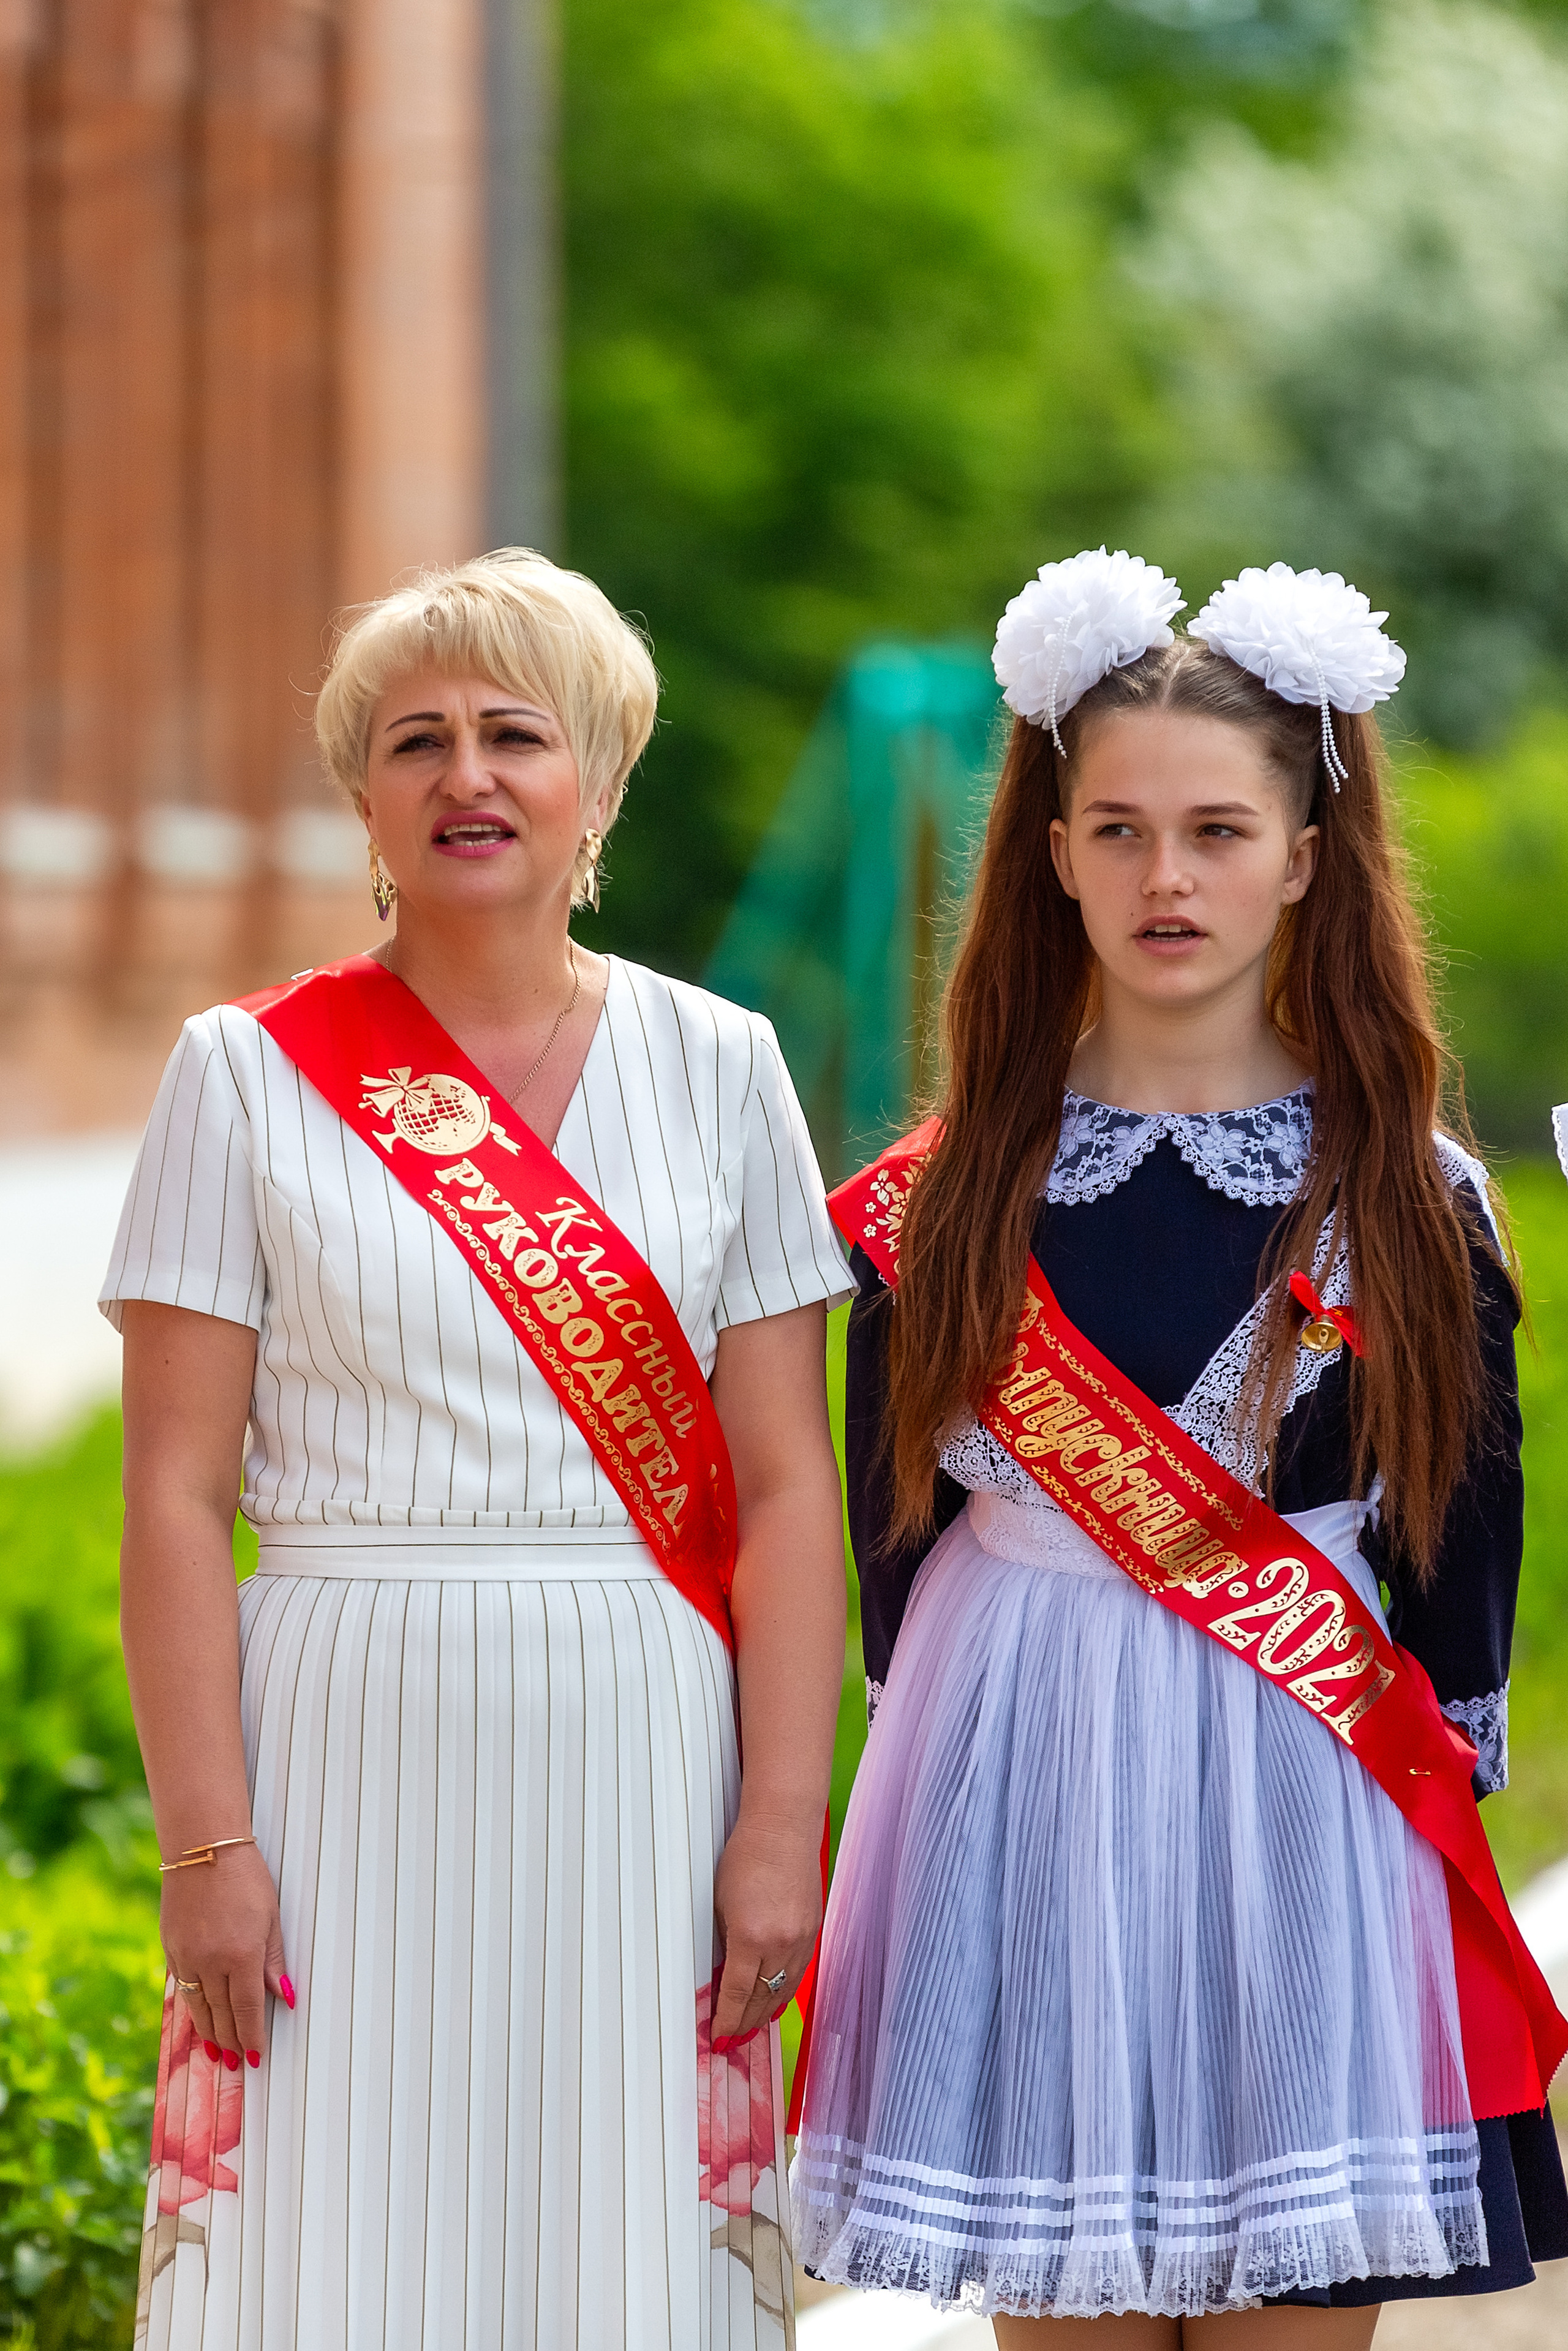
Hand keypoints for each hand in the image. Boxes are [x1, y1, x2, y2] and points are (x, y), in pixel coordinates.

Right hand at [161, 1843, 290, 2070]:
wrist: (203, 1848)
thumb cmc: (244, 1877)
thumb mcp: (271, 1917)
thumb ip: (274, 1961)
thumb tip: (285, 1996)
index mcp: (241, 1954)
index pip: (247, 2009)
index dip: (252, 2036)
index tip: (257, 2055)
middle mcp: (211, 1961)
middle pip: (222, 2014)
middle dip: (233, 2041)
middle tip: (240, 2061)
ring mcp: (187, 1956)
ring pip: (199, 2007)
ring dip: (210, 2032)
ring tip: (219, 2051)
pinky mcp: (171, 1949)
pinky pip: (183, 1989)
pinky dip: (193, 2008)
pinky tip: (200, 2018)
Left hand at [711, 1811, 822, 2046]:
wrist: (784, 1828)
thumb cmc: (746, 1857)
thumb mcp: (720, 1903)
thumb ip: (724, 1942)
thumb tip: (722, 1975)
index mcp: (751, 1938)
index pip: (736, 1995)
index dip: (726, 2022)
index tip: (717, 2038)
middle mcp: (781, 1944)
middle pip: (762, 1999)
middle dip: (745, 2024)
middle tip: (731, 2041)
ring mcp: (802, 1939)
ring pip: (783, 1991)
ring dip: (766, 2012)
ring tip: (751, 2028)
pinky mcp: (814, 1930)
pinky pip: (799, 1973)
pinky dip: (785, 1991)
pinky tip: (776, 2000)